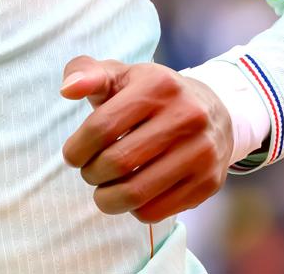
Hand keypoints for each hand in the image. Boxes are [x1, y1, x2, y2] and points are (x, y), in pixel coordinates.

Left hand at [58, 56, 232, 224]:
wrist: (214, 112)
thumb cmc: (152, 95)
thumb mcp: (120, 75)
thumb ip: (85, 72)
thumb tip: (68, 89)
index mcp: (158, 85)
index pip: (102, 127)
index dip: (77, 148)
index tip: (72, 156)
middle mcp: (186, 116)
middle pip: (117, 162)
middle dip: (91, 173)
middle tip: (89, 172)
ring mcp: (201, 152)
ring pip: (136, 193)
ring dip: (107, 198)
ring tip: (103, 189)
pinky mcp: (208, 183)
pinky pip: (156, 211)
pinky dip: (133, 209)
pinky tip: (132, 194)